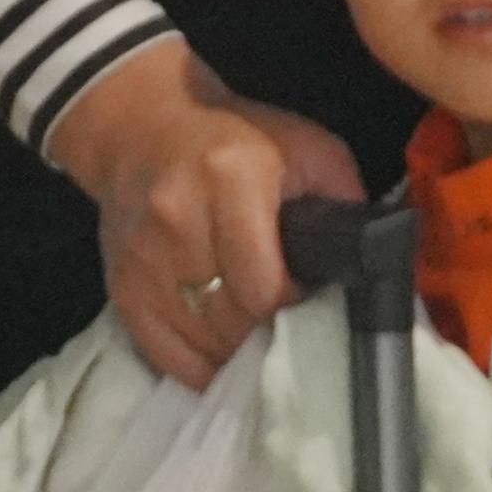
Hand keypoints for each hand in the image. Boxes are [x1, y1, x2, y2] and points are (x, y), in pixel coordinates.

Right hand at [46, 43, 358, 389]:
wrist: (141, 127)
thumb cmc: (237, 137)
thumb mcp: (306, 147)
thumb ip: (343, 201)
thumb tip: (370, 264)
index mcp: (229, 178)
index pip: (264, 284)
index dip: (294, 301)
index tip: (306, 291)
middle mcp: (177, 219)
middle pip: (233, 319)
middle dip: (268, 330)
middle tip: (285, 318)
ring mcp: (143, 259)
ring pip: (202, 343)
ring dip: (237, 350)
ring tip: (257, 333)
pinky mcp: (121, 286)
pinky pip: (165, 355)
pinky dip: (199, 365)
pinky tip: (222, 351)